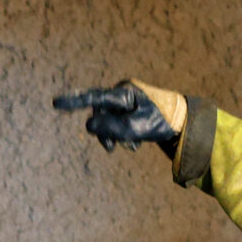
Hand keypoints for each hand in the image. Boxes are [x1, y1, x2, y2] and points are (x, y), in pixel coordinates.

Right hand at [52, 81, 186, 152]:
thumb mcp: (137, 128)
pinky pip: (117, 123)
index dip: (74, 101)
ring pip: (108, 121)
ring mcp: (126, 101)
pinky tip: (134, 145)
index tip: (55, 103)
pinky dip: (122, 135)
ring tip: (131, 147)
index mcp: (123, 93)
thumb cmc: (162, 122)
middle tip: (114, 148)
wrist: (185, 121)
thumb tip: (87, 125)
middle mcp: (122, 94)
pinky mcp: (131, 109)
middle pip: (100, 114)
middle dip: (106, 132)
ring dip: (115, 136)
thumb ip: (111, 127)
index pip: (94, 98)